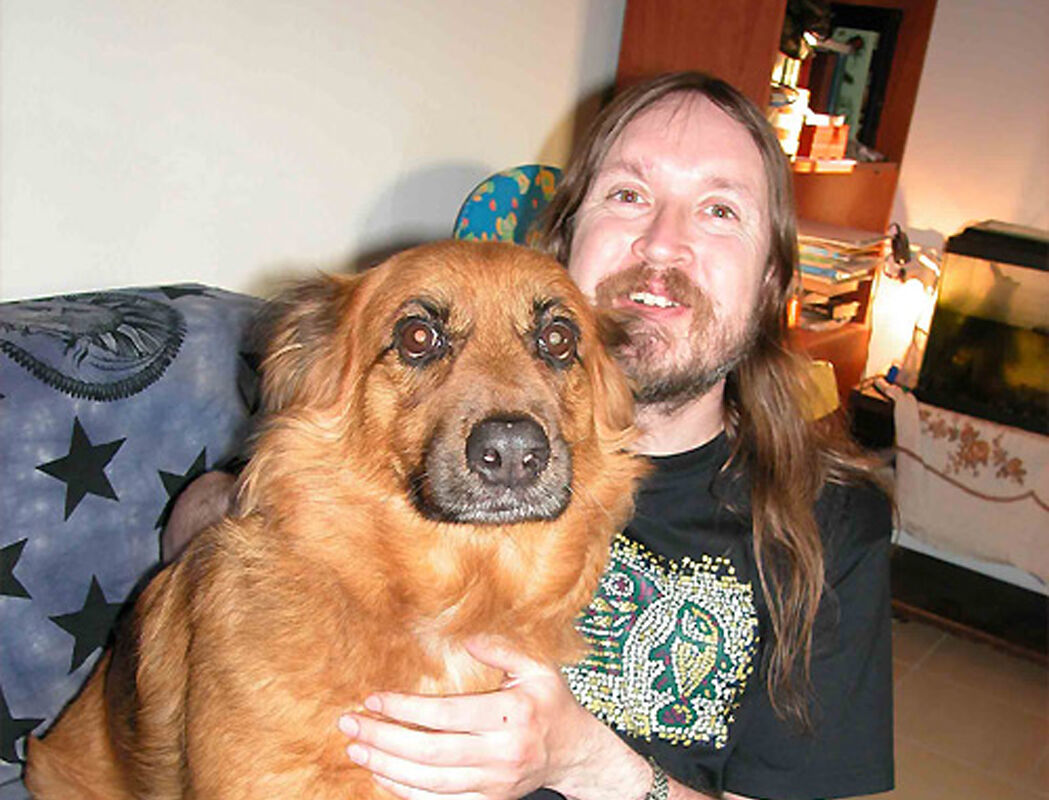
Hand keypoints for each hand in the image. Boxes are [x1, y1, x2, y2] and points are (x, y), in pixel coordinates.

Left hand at [337, 636, 649, 799]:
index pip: (445, 714)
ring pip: (429, 782)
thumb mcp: (538, 668)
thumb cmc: (551, 703)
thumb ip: (502, 650)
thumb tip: (465, 638)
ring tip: (356, 748)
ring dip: (386, 766)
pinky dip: (405, 791)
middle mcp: (501, 753)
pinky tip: (381, 774)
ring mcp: (493, 783)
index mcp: (511, 715)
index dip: (405, 709)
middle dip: (383, 738)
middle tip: (349, 724)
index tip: (374, 698)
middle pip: (429, 751)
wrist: (574, 752)